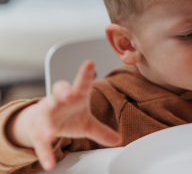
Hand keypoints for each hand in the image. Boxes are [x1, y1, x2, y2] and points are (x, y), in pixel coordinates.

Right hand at [7, 60, 121, 170]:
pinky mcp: (36, 131)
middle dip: (62, 91)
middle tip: (68, 93)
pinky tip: (49, 163)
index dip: (85, 74)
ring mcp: (45, 115)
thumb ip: (101, 130)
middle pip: (58, 92)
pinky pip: (40, 142)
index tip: (89, 63)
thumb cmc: (66, 115)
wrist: (40, 121)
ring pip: (44, 117)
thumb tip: (119, 139)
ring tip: (51, 134)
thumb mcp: (86, 123)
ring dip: (47, 126)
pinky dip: (44, 153)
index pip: (81, 83)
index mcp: (74, 95)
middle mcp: (57, 102)